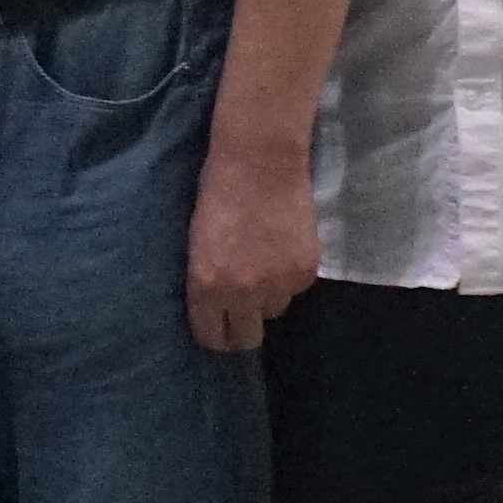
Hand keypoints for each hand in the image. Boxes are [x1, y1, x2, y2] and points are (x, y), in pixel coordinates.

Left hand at [185, 136, 320, 353]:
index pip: (213, 337)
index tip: (218, 327)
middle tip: (241, 312)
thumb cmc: (217, 195)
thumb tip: (215, 307)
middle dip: (242, 329)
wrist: (260, 164)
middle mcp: (242, 293)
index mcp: (206, 286)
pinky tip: (281, 249)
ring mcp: (278, 284)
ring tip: (261, 265)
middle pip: (247, 338)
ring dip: (267, 297)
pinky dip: (289, 276)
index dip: (216, 334)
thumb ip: (207, 281)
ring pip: (274, 310)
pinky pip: (296, 289)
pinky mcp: (305, 271)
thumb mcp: (197, 244)